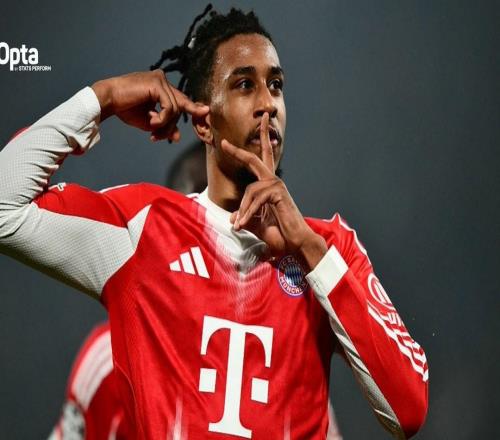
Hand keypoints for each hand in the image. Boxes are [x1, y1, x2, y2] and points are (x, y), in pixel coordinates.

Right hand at [91, 70, 208, 141]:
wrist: (108, 100)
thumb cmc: (125, 109)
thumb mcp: (150, 122)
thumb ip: (165, 126)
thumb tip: (178, 137)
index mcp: (161, 87)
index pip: (181, 100)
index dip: (193, 109)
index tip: (205, 113)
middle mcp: (163, 80)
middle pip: (180, 106)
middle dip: (171, 126)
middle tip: (158, 137)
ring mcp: (161, 80)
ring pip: (176, 109)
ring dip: (165, 124)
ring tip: (152, 129)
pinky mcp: (157, 83)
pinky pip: (170, 107)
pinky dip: (163, 119)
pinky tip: (152, 121)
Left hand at [220, 113, 326, 269]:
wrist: (294, 243)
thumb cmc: (279, 233)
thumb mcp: (255, 224)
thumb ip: (243, 218)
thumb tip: (231, 218)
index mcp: (266, 186)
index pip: (255, 165)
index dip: (241, 153)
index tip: (225, 143)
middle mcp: (272, 182)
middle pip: (253, 160)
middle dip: (238, 151)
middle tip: (223, 143)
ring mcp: (277, 185)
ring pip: (250, 190)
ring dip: (243, 210)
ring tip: (240, 225)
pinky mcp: (279, 192)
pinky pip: (257, 199)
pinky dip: (248, 213)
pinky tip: (244, 224)